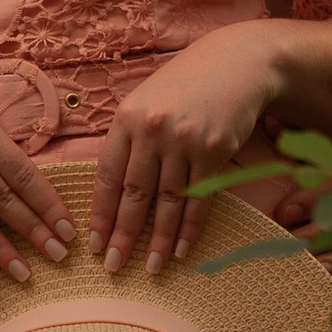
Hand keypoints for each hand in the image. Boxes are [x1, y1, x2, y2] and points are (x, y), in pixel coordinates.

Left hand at [90, 31, 285, 274]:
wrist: (237, 63)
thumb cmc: (185, 85)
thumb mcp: (146, 102)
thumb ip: (128, 139)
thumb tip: (110, 190)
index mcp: (127, 119)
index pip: (107, 176)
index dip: (100, 213)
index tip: (93, 242)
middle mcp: (153, 131)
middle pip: (134, 194)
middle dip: (122, 235)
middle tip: (113, 266)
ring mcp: (185, 141)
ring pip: (167, 202)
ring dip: (158, 240)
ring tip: (149, 267)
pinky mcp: (215, 151)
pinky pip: (199, 199)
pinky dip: (190, 229)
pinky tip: (181, 250)